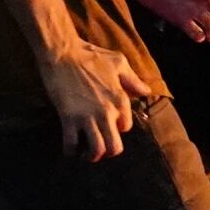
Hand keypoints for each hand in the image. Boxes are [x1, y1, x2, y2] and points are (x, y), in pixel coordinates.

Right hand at [38, 37, 143, 161]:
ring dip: (91, 156)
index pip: (126, 127)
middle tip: (100, 149)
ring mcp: (88, 117)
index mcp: (121, 100)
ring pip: (96, 150)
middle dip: (108, 152)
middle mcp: (107, 112)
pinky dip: (70, 151)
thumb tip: (146, 92)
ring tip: (86, 154)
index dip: (117, 128)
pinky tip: (69, 149)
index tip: (108, 126)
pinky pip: (71, 144)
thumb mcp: (118, 63)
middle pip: (115, 146)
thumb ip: (133, 80)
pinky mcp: (69, 118)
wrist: (63, 53)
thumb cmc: (91, 56)